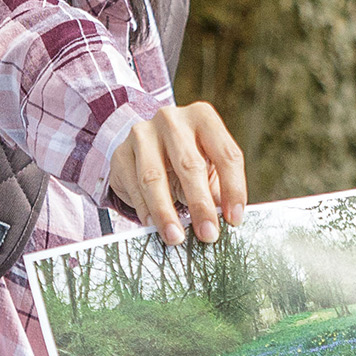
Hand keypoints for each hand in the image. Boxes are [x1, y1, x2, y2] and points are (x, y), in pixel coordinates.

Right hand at [107, 100, 246, 246]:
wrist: (146, 148)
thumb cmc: (187, 158)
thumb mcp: (209, 166)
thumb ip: (218, 188)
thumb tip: (227, 219)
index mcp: (203, 117)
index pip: (226, 154)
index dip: (233, 189)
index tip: (234, 220)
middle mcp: (172, 119)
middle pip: (189, 165)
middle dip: (200, 205)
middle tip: (208, 234)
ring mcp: (142, 134)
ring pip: (154, 177)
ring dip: (167, 212)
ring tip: (176, 237)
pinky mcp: (121, 153)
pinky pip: (133, 187)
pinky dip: (145, 210)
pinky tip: (153, 226)